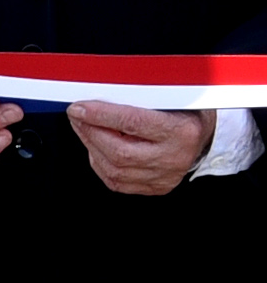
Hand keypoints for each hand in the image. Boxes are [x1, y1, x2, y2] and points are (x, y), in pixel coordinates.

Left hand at [68, 101, 215, 196]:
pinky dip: (100, 163)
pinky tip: (96, 148)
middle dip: (90, 131)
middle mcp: (174, 158)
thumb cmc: (184, 112)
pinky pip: (117, 181)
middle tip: (76, 115)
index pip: (132, 123)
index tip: (78, 107)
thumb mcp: (168, 97)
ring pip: (114, 169)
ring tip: (84, 128)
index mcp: (182, 131)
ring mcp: (165, 176)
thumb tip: (97, 95)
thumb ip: (136, 97)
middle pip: (119, 152)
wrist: (205, 136)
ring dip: (91, 146)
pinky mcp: (155, 187)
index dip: (100, 115)